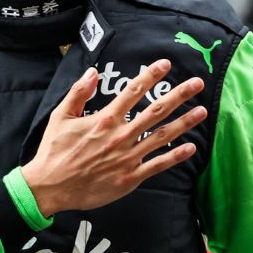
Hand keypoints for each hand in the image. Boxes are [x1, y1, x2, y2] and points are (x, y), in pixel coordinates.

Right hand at [22, 59, 205, 216]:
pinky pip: (157, 164)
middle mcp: (120, 136)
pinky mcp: (130, 177)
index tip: (166, 65)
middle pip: (156, 111)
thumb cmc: (54, 152)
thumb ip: (78, 92)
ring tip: (202, 111)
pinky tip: (191, 147)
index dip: (151, 76)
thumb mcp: (60, 116)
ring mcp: (127, 157)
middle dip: (179, 95)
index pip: (133, 92)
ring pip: (162, 136)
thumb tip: (92, 72)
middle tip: (197, 84)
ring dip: (184, 123)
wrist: (50, 187)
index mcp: (104, 119)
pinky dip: (175, 156)